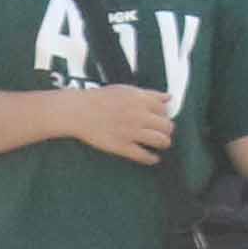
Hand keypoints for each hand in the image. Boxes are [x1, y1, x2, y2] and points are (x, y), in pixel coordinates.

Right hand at [61, 82, 179, 165]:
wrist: (78, 111)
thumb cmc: (100, 99)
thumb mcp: (127, 90)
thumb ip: (149, 94)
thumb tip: (169, 98)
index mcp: (140, 100)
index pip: (165, 109)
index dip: (164, 115)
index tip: (160, 119)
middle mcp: (139, 115)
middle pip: (167, 126)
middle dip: (167, 130)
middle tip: (162, 133)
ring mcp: (131, 132)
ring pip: (161, 141)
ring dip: (164, 143)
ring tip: (161, 144)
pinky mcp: (122, 146)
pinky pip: (144, 155)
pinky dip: (151, 158)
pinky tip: (153, 158)